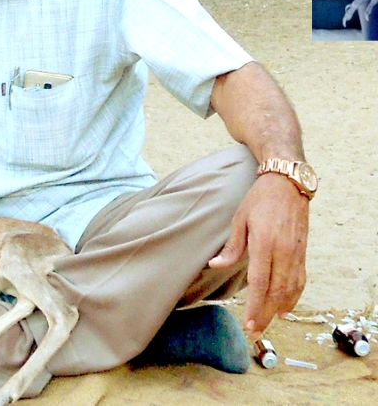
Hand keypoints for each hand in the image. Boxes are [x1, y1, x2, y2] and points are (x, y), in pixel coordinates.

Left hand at [207, 172, 308, 340]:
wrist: (287, 184)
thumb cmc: (259, 200)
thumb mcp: (239, 220)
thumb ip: (231, 247)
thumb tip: (215, 266)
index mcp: (265, 244)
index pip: (260, 283)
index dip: (254, 306)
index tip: (248, 324)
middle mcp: (284, 252)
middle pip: (276, 292)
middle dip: (264, 315)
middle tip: (254, 333)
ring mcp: (296, 253)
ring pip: (291, 289)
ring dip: (279, 309)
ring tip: (267, 324)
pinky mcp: (303, 252)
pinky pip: (300, 280)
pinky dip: (294, 297)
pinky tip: (285, 308)